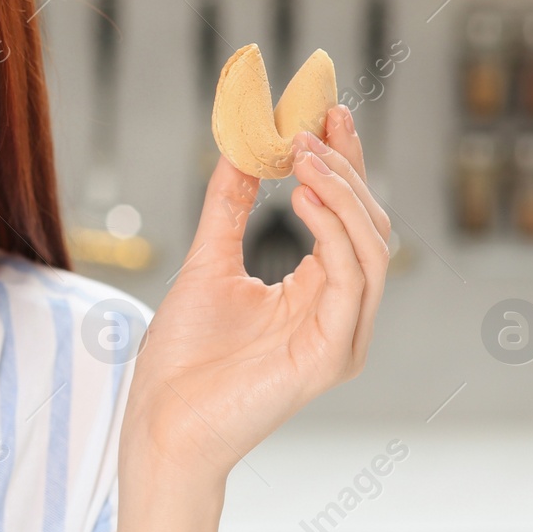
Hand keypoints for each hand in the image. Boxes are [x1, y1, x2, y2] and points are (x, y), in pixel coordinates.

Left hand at [120, 104, 391, 486]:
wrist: (162, 420)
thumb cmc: (184, 358)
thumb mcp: (208, 263)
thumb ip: (229, 209)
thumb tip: (241, 149)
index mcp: (317, 295)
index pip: (345, 217)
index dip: (343, 162)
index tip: (328, 110)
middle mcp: (340, 315)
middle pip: (368, 227)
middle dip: (345, 167)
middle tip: (313, 122)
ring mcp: (343, 337)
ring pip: (370, 249)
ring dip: (340, 191)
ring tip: (302, 152)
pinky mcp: (333, 356)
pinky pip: (350, 280)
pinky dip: (332, 231)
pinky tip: (301, 196)